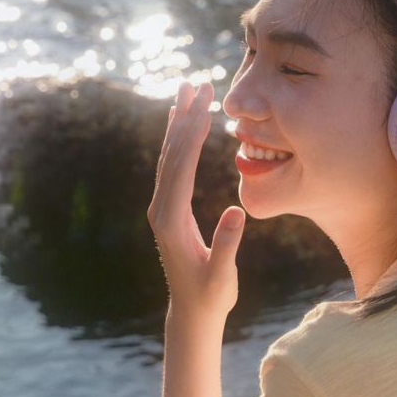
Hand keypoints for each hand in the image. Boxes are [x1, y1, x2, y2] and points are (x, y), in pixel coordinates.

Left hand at [146, 77, 245, 329]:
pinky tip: (180, 122)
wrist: (191, 313)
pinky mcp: (167, 211)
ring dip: (179, 122)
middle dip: (185, 117)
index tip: (204, 104)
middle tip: (197, 83)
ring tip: (187, 90)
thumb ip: (227, 244)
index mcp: (172, 221)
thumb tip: (235, 211)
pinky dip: (177, 141)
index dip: (192, 133)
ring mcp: (161, 209)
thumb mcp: (222, 274)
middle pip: (171, 154)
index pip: (181, 167)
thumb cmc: (211, 297)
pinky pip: (170, 167)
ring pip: (168, 157)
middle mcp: (161, 210)